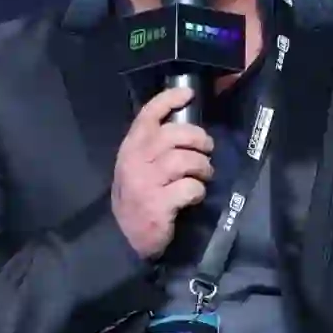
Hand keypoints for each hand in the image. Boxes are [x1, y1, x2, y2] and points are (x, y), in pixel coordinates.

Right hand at [112, 87, 213, 258]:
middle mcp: (136, 160)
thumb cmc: (136, 198)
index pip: (148, 114)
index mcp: (130, 147)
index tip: (189, 94)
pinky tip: (194, 196)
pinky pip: (190, 187)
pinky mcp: (159, 204)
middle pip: (175, 134)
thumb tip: (183, 128)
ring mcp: (146, 182)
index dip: (169, 99)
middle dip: (198, 139)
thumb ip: (151, 147)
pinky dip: (198, 191)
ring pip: (186, 160)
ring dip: (202, 167)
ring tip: (203, 174)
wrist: (125, 238)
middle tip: (206, 149)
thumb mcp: (136, 166)